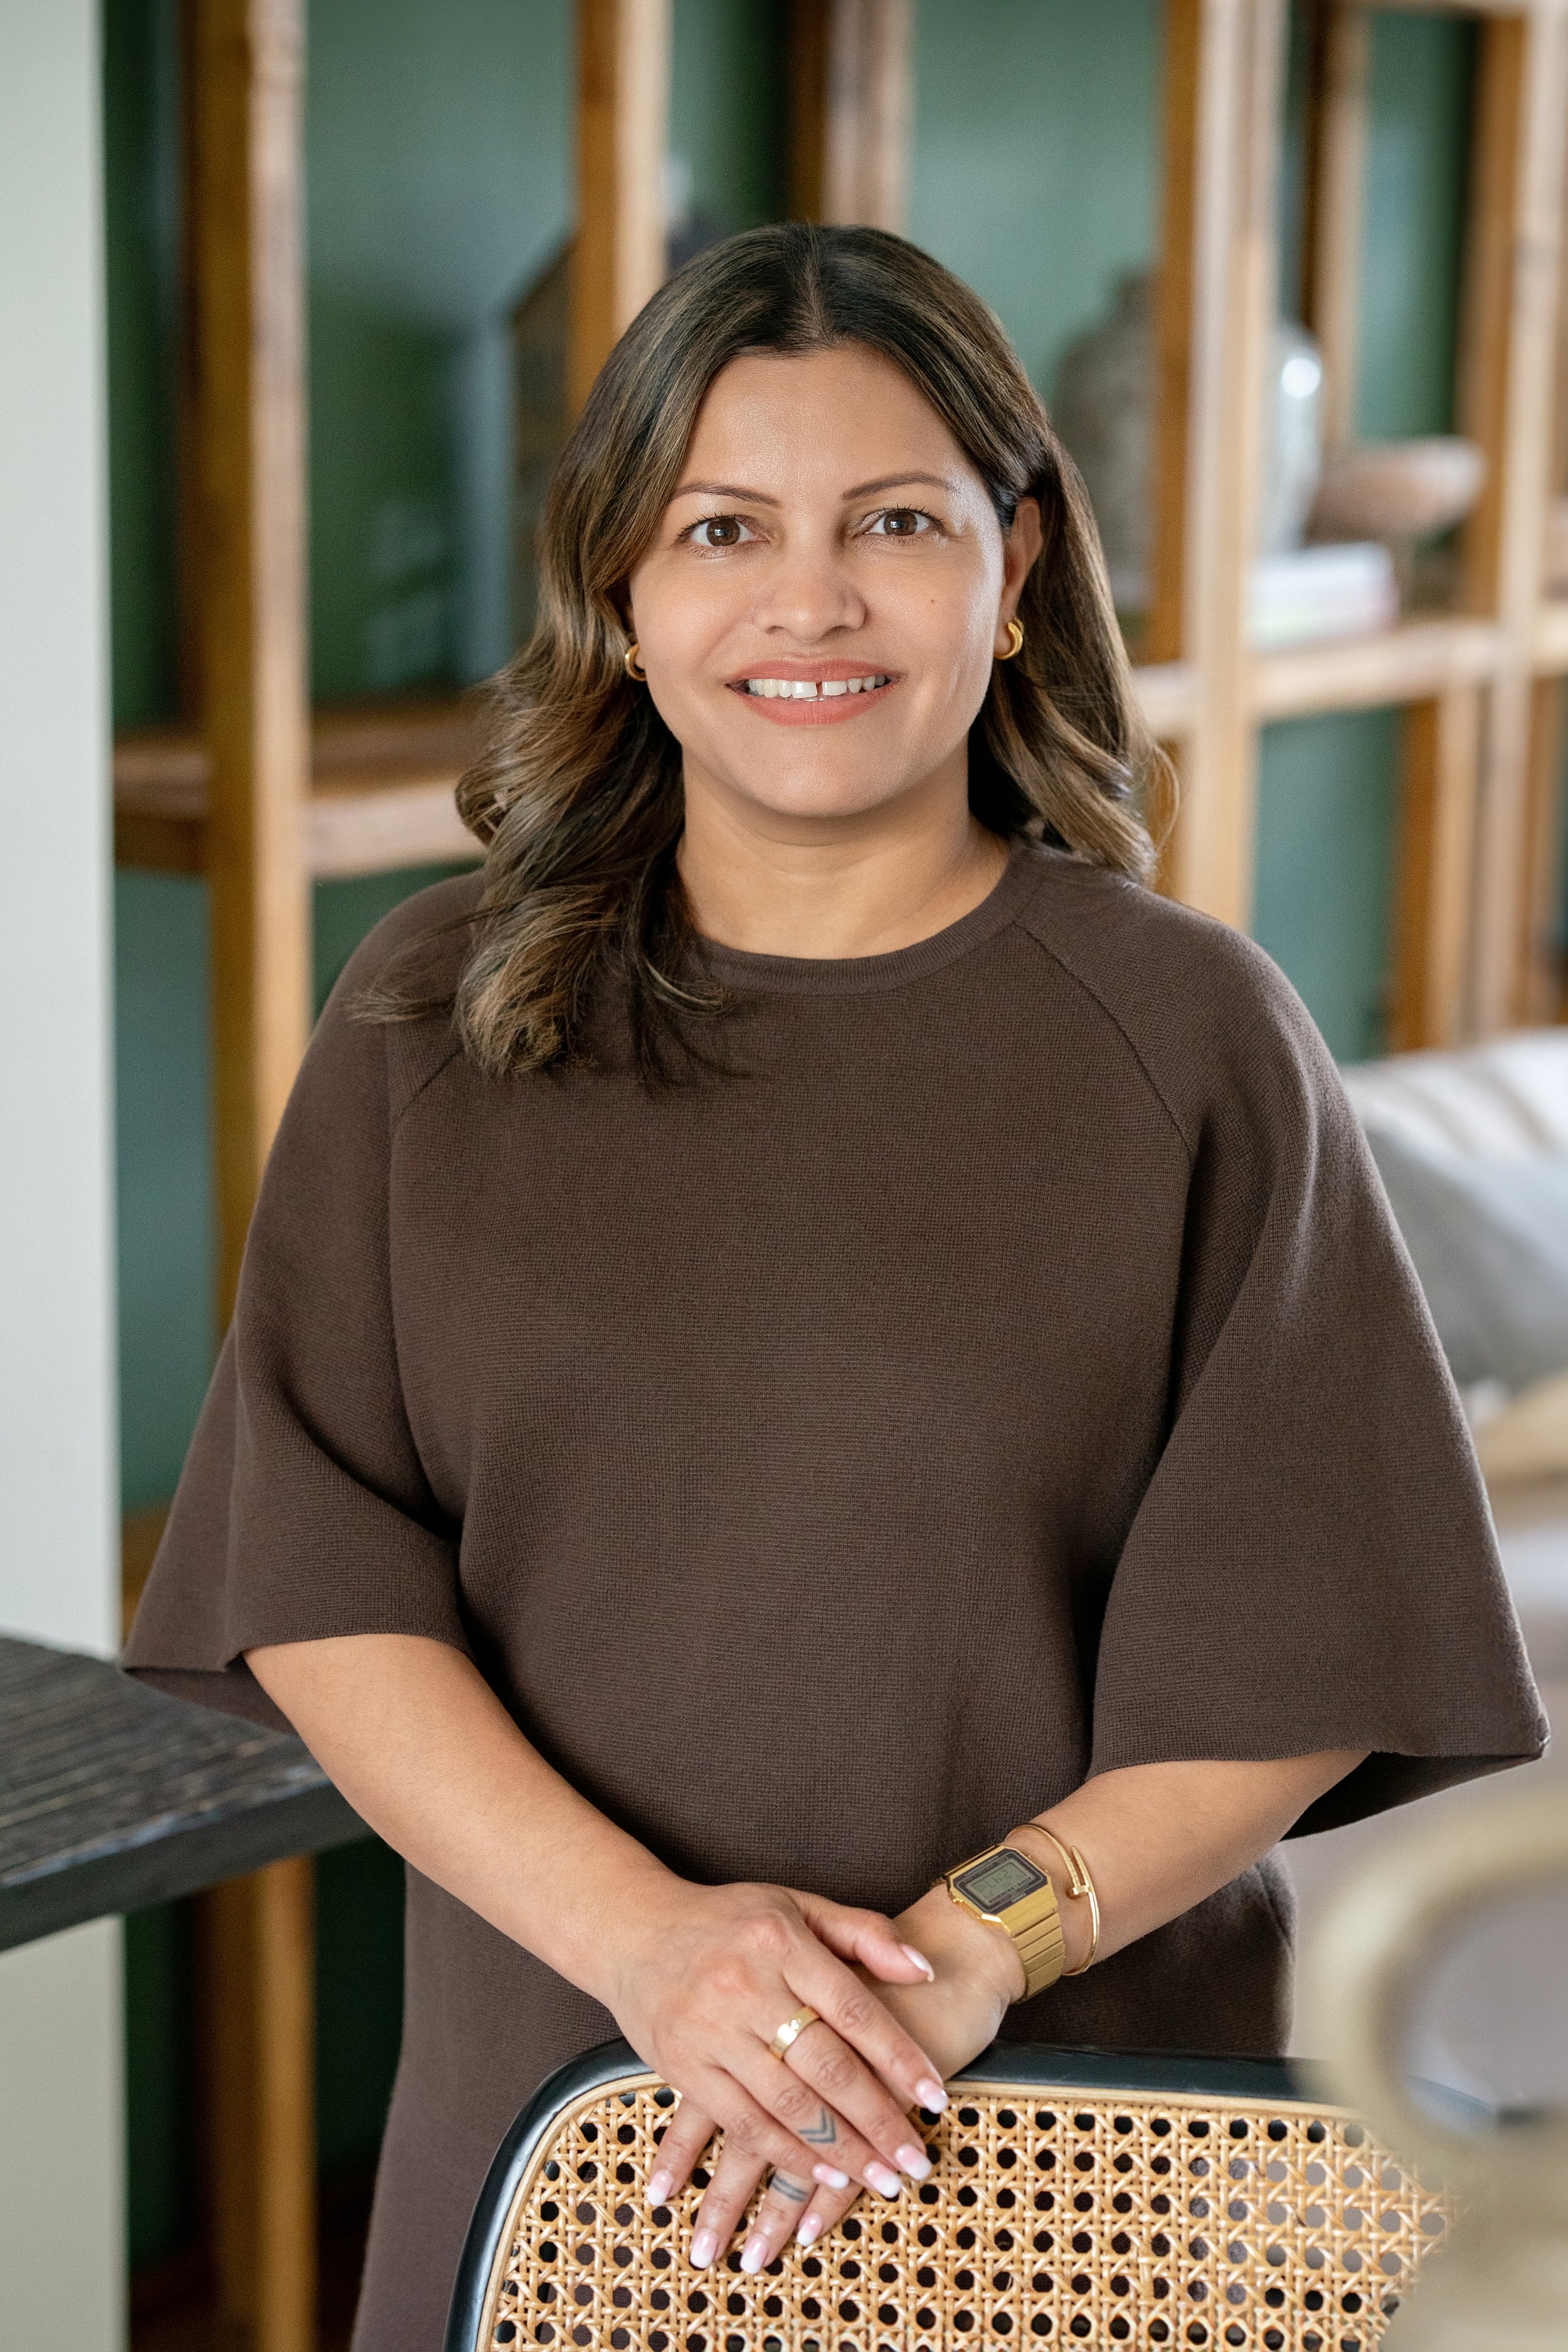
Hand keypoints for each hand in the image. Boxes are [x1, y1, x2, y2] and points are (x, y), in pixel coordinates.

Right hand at [601, 1877, 947, 2249]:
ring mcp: (712, 2030)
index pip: (855, 2008)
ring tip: (881, 2179)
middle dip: (878, 2120)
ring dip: (840, 2149)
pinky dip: (787, 2154)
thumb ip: (863, 1933)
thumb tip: (925, 1969)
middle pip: (827, 2065)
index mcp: (783, 1943)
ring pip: (789, 2103)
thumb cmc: (728, 1920)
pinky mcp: (684, 2066)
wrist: (632, 1932)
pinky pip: (744, 2122)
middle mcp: (748, 1986)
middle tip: (916, 2161)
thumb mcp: (796, 1907)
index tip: (937, 2098)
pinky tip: (822, 2175)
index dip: (900, 2057)